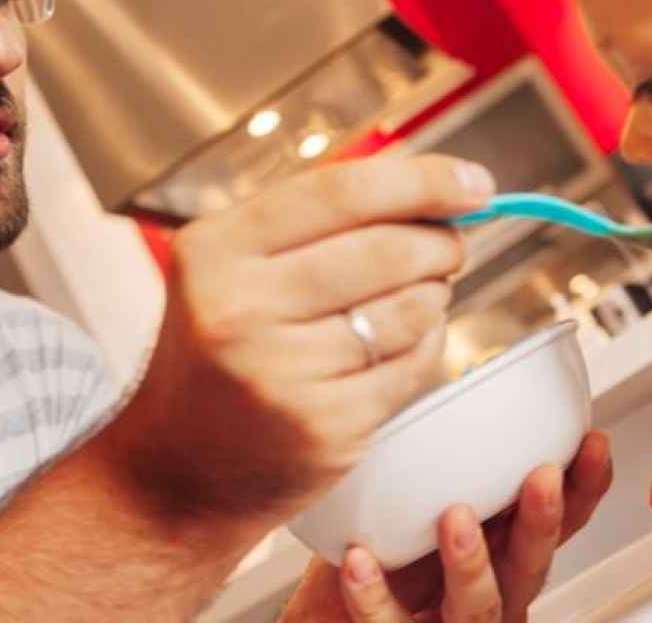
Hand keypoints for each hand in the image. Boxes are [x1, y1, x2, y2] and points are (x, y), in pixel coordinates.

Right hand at [106, 155, 494, 528]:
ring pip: (410, 308)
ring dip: (434, 295)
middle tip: (450, 244)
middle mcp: (239, 309)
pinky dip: (425, 346)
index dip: (421, 181)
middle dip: (440, 241)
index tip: (474, 181)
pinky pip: (413, 366)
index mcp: (214, 250)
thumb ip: (317, 221)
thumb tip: (437, 188)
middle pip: (386, 249)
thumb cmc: (221, 351)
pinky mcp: (326, 427)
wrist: (176, 470)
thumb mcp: (232, 268)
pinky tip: (399, 345)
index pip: (340, 193)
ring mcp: (282, 374)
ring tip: (415, 297)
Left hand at [282, 432, 612, 621]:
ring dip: (470, 561)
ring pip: (476, 604)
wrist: (325, 618)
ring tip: (455, 516)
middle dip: (542, 521)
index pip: (558, 525)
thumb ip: (447, 462)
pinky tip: (360, 561)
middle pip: (529, 564)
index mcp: (500, 555)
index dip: (582, 489)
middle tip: (543, 477)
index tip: (593, 442)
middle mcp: (487, 594)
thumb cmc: (380, 555)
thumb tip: (456, 379)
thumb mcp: (425, 503)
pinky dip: (374, 595)